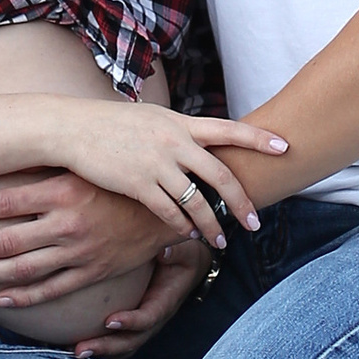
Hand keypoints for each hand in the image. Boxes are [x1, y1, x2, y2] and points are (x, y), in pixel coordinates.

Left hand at [0, 173, 167, 311]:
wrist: (169, 205)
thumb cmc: (122, 177)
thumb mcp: (85, 164)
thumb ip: (50, 166)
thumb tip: (12, 152)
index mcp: (62, 191)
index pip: (5, 202)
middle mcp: (66, 223)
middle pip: (4, 241)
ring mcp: (79, 251)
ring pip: (21, 269)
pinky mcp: (92, 271)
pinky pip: (52, 289)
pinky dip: (24, 297)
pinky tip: (0, 298)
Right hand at [40, 99, 285, 245]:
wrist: (72, 129)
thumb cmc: (111, 124)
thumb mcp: (151, 118)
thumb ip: (178, 130)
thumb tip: (201, 138)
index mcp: (181, 123)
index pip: (229, 129)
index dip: (259, 138)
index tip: (286, 146)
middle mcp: (174, 142)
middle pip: (220, 175)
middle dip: (241, 202)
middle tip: (255, 223)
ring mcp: (157, 163)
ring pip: (197, 201)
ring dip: (212, 224)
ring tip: (220, 241)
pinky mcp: (138, 184)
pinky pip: (169, 212)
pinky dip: (182, 226)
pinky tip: (188, 236)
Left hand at [68, 237, 208, 358]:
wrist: (188, 264)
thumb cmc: (182, 254)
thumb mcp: (182, 249)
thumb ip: (173, 251)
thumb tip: (162, 251)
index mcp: (166, 301)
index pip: (149, 317)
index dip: (131, 322)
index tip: (110, 321)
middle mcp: (154, 317)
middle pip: (132, 340)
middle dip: (107, 347)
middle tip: (81, 348)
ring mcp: (143, 323)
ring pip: (123, 345)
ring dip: (100, 351)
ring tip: (74, 351)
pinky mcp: (133, 322)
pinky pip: (117, 339)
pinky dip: (99, 346)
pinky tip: (72, 342)